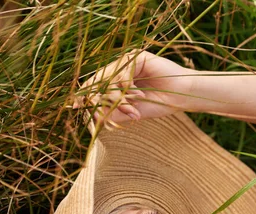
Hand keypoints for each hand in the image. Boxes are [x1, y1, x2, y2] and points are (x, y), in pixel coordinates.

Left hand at [73, 50, 193, 125]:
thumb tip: (89, 115)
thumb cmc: (159, 105)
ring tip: (131, 110)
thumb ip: (110, 112)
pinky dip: (126, 88)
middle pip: (99, 81)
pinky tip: (137, 96)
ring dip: (117, 98)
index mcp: (118, 81)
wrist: (181, 98)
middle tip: (113, 115)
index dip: (85, 95)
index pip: (96, 85)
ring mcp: (128, 61)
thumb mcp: (130, 113)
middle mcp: (120, 69)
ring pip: (109, 79)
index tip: (74, 106)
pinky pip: (121, 73)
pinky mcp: (137, 56)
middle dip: (104, 101)